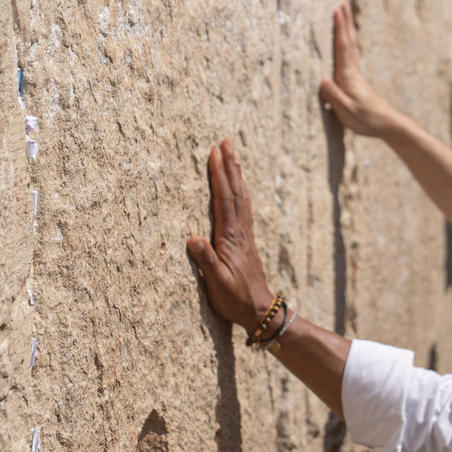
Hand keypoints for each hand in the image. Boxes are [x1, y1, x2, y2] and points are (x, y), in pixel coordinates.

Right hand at [187, 139, 273, 330]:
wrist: (260, 310)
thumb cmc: (235, 299)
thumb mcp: (216, 283)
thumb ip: (205, 260)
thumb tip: (192, 237)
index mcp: (230, 237)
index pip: (224, 199)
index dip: (220, 175)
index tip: (215, 152)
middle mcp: (240, 231)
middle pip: (236, 192)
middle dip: (230, 165)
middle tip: (227, 141)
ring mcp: (245, 235)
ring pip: (242, 197)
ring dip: (237, 174)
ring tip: (234, 154)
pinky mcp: (246, 241)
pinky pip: (244, 208)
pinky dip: (240, 191)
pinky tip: (239, 187)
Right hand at [320, 2, 405, 137]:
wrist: (388, 125)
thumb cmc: (367, 120)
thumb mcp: (347, 112)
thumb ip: (334, 97)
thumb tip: (323, 79)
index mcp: (348, 77)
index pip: (343, 49)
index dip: (340, 30)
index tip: (337, 11)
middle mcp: (353, 72)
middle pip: (349, 43)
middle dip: (345, 23)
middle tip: (343, 4)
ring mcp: (356, 76)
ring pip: (351, 48)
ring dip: (348, 31)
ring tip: (345, 17)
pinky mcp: (357, 82)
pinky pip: (351, 56)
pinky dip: (348, 44)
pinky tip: (347, 44)